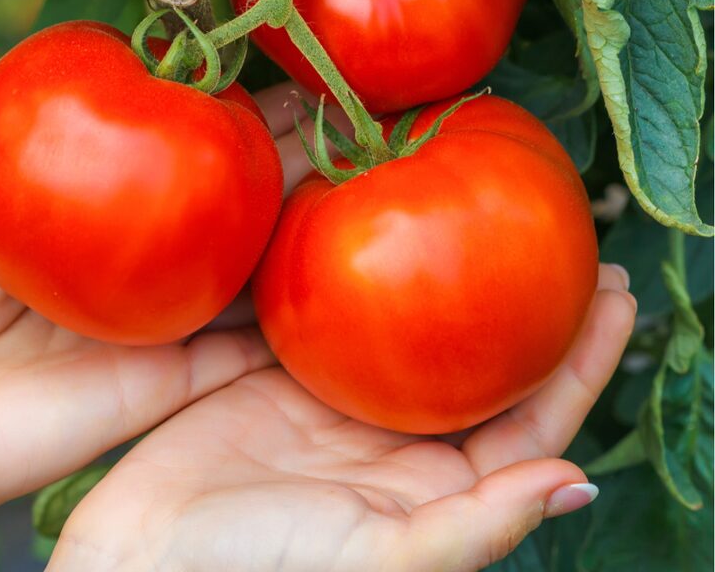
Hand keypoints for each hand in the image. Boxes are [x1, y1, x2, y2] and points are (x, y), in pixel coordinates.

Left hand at [0, 83, 321, 562]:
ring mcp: (165, 329)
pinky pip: (242, 354)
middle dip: (280, 169)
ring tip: (343, 183)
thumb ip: (40, 148)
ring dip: (295, 236)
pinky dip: (286, 325)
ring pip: (249, 279)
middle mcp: (144, 274)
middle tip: (336, 122)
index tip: (271, 90)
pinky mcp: (175, 382)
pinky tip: (327, 276)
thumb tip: (98, 85)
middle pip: (228, 218)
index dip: (224, 128)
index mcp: (106, 230)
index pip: (179, 169)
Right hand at [46, 266, 635, 571]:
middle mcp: (400, 436)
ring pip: (420, 328)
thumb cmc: (254, 569)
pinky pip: (347, 311)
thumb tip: (578, 486)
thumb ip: (470, 529)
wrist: (142, 549)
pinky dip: (376, 272)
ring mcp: (346, 398)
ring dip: (461, 280)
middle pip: (487, 360)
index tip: (614, 293)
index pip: (533, 416)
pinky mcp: (291, 367)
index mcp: (434, 485)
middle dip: (534, 305)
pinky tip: (393, 228)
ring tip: (492, 220)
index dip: (582, 359)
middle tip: (573, 242)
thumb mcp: (371, 557)